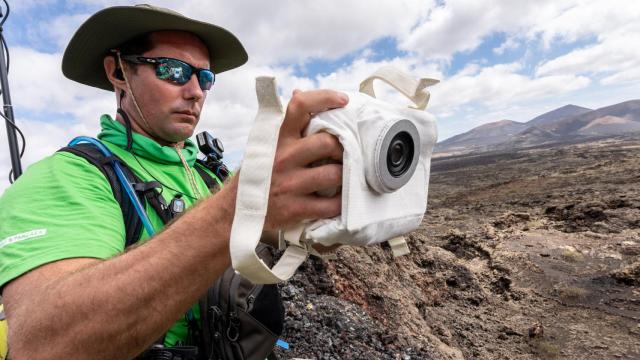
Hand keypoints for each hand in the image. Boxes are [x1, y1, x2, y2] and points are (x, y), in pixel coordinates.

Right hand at [263, 89, 347, 229]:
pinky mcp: (295, 209)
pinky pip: (331, 205)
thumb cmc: (258, 172)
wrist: (234, 210)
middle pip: (327, 143)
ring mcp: (290, 184)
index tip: (343, 100)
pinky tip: (339, 200)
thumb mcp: (264, 143)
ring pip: (334, 174)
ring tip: (344, 177)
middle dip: (343, 149)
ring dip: (345, 176)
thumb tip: (298, 92)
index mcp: (276, 137)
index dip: (325, 98)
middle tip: (344, 154)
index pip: (300, 106)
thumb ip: (285, 123)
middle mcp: (283, 157)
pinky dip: (341, 203)